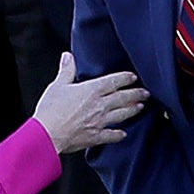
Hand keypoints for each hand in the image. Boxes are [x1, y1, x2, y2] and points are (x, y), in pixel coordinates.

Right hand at [31, 51, 146, 153]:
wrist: (47, 134)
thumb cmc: (51, 110)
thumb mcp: (57, 85)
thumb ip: (66, 71)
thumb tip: (68, 56)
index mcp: (92, 90)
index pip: (113, 81)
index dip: (125, 78)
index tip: (133, 77)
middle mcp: (99, 105)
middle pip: (123, 98)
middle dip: (136, 94)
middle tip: (146, 93)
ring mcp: (99, 122)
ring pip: (121, 115)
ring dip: (132, 110)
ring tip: (140, 107)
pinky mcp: (95, 136)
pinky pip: (111, 135)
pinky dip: (118, 134)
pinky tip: (123, 134)